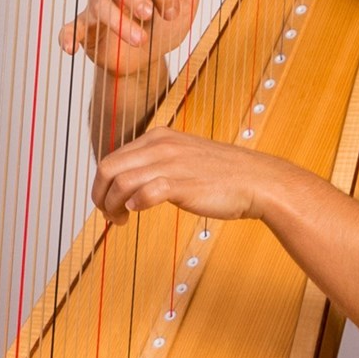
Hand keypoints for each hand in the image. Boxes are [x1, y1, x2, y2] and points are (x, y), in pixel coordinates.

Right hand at [61, 0, 197, 128]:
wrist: (149, 58)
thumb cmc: (165, 25)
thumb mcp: (185, 2)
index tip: (174, 13)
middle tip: (149, 15)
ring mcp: (100, 7)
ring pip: (99, 3)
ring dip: (118, 21)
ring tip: (139, 40)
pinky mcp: (86, 28)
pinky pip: (71, 27)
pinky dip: (68, 35)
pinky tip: (70, 48)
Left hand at [94, 128, 294, 227]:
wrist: (258, 180)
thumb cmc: (222, 174)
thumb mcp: (182, 156)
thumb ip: (155, 162)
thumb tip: (127, 182)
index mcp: (158, 137)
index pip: (111, 158)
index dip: (101, 184)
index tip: (106, 202)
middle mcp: (161, 146)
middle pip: (107, 169)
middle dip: (99, 195)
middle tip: (107, 214)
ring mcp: (172, 164)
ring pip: (121, 183)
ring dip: (112, 206)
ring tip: (120, 220)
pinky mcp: (183, 184)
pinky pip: (144, 193)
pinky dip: (134, 205)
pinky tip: (137, 213)